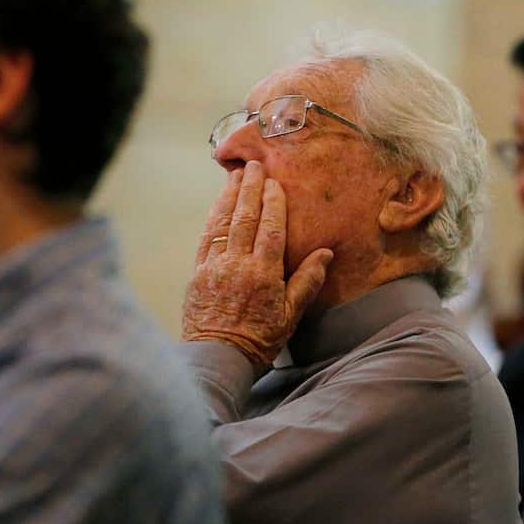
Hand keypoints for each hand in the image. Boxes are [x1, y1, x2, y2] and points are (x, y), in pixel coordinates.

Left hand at [182, 160, 332, 369]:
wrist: (218, 357)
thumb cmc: (259, 339)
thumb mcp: (291, 315)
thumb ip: (307, 281)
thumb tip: (325, 253)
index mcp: (263, 273)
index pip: (270, 228)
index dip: (273, 203)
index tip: (275, 183)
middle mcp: (237, 264)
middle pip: (245, 218)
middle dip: (250, 189)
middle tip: (255, 166)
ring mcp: (214, 266)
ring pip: (223, 223)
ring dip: (229, 196)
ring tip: (235, 176)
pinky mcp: (197, 272)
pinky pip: (206, 238)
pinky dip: (213, 217)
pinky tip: (218, 205)